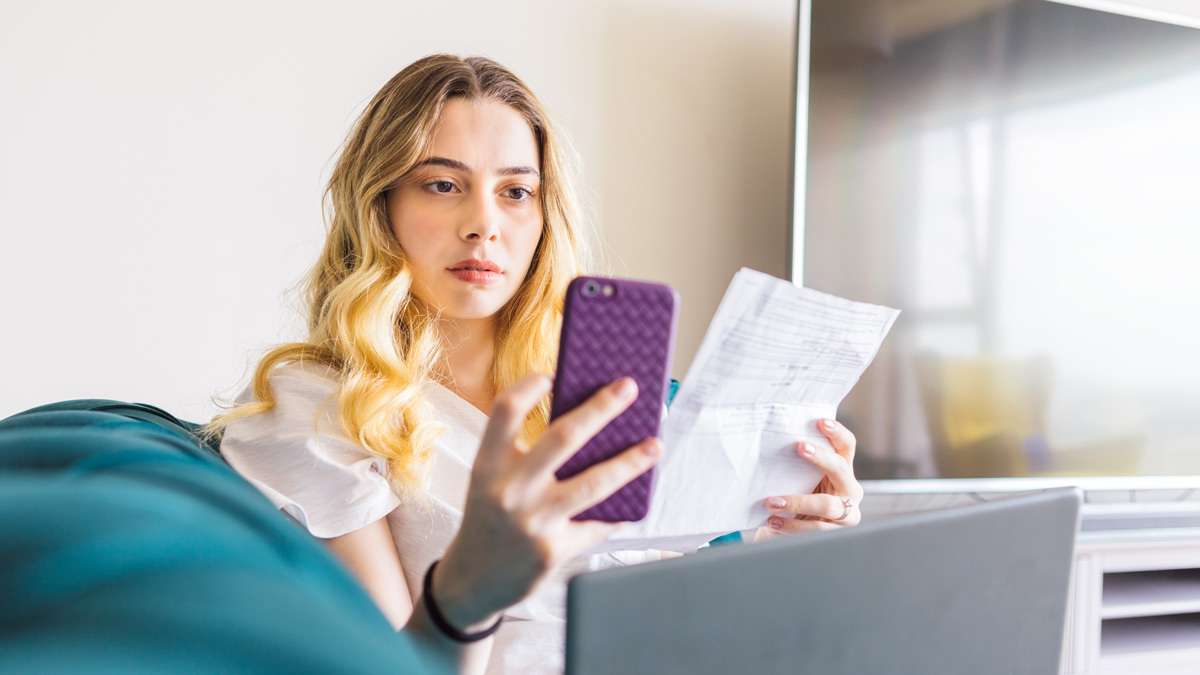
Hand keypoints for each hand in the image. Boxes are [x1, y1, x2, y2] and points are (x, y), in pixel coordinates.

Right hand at [431, 374, 661, 631]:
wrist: (472, 581)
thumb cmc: (489, 519)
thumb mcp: (490, 481)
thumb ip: (523, 454)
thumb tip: (587, 422)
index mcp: (487, 465)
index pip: (506, 410)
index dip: (530, 386)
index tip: (554, 374)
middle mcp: (509, 490)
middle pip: (564, 437)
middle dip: (603, 408)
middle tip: (629, 388)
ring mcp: (534, 522)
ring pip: (595, 483)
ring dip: (631, 462)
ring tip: (655, 446)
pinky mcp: (554, 550)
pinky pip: (598, 524)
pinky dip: (618, 511)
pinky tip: (634, 498)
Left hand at [758, 418, 862, 537]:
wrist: (792, 531)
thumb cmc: (797, 496)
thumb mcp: (800, 478)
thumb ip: (797, 465)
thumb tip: (773, 442)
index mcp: (842, 469)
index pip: (847, 446)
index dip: (837, 433)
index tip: (821, 422)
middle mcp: (850, 489)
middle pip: (840, 469)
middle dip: (821, 457)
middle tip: (799, 446)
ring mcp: (847, 513)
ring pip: (828, 504)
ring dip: (798, 501)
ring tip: (772, 502)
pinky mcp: (836, 533)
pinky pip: (815, 528)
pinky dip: (792, 525)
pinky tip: (773, 521)